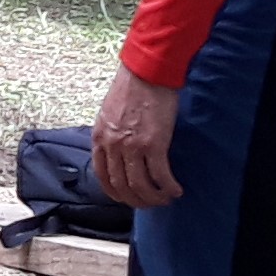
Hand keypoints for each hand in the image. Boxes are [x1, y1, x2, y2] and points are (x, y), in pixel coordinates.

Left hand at [92, 63, 184, 207]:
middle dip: (137, 200)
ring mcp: (132, 146)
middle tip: (151, 203)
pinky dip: (169, 187)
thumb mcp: (109, 113)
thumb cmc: (131, 88)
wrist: (147, 72)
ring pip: (141, 185)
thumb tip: (118, 151)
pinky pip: (160, 175)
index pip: (102, 175)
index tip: (127, 198)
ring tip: (166, 198)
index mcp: (99, 138)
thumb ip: (110, 134)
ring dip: (154, 197)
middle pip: (122, 185)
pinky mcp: (154, 144)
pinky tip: (176, 190)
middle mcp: (113, 145)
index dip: (116, 192)